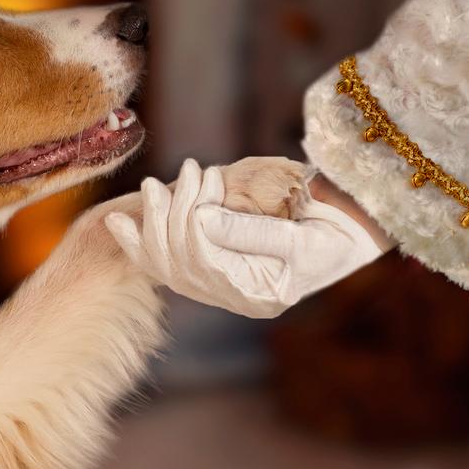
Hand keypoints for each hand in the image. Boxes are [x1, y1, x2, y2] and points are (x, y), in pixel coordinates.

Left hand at [105, 159, 388, 317]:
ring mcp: (220, 285)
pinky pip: (165, 263)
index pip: (206, 263)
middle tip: (180, 172)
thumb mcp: (302, 237)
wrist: (352, 230)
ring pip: (166, 265)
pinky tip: (116, 223)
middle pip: (179, 266)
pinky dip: (140, 242)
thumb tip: (201, 219)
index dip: (194, 220)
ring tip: (155, 185)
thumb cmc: (337, 234)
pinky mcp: (211, 266)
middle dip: (171, 216)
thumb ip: (252, 233)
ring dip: (155, 223)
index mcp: (257, 296)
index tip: (202, 176)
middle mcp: (233, 296)